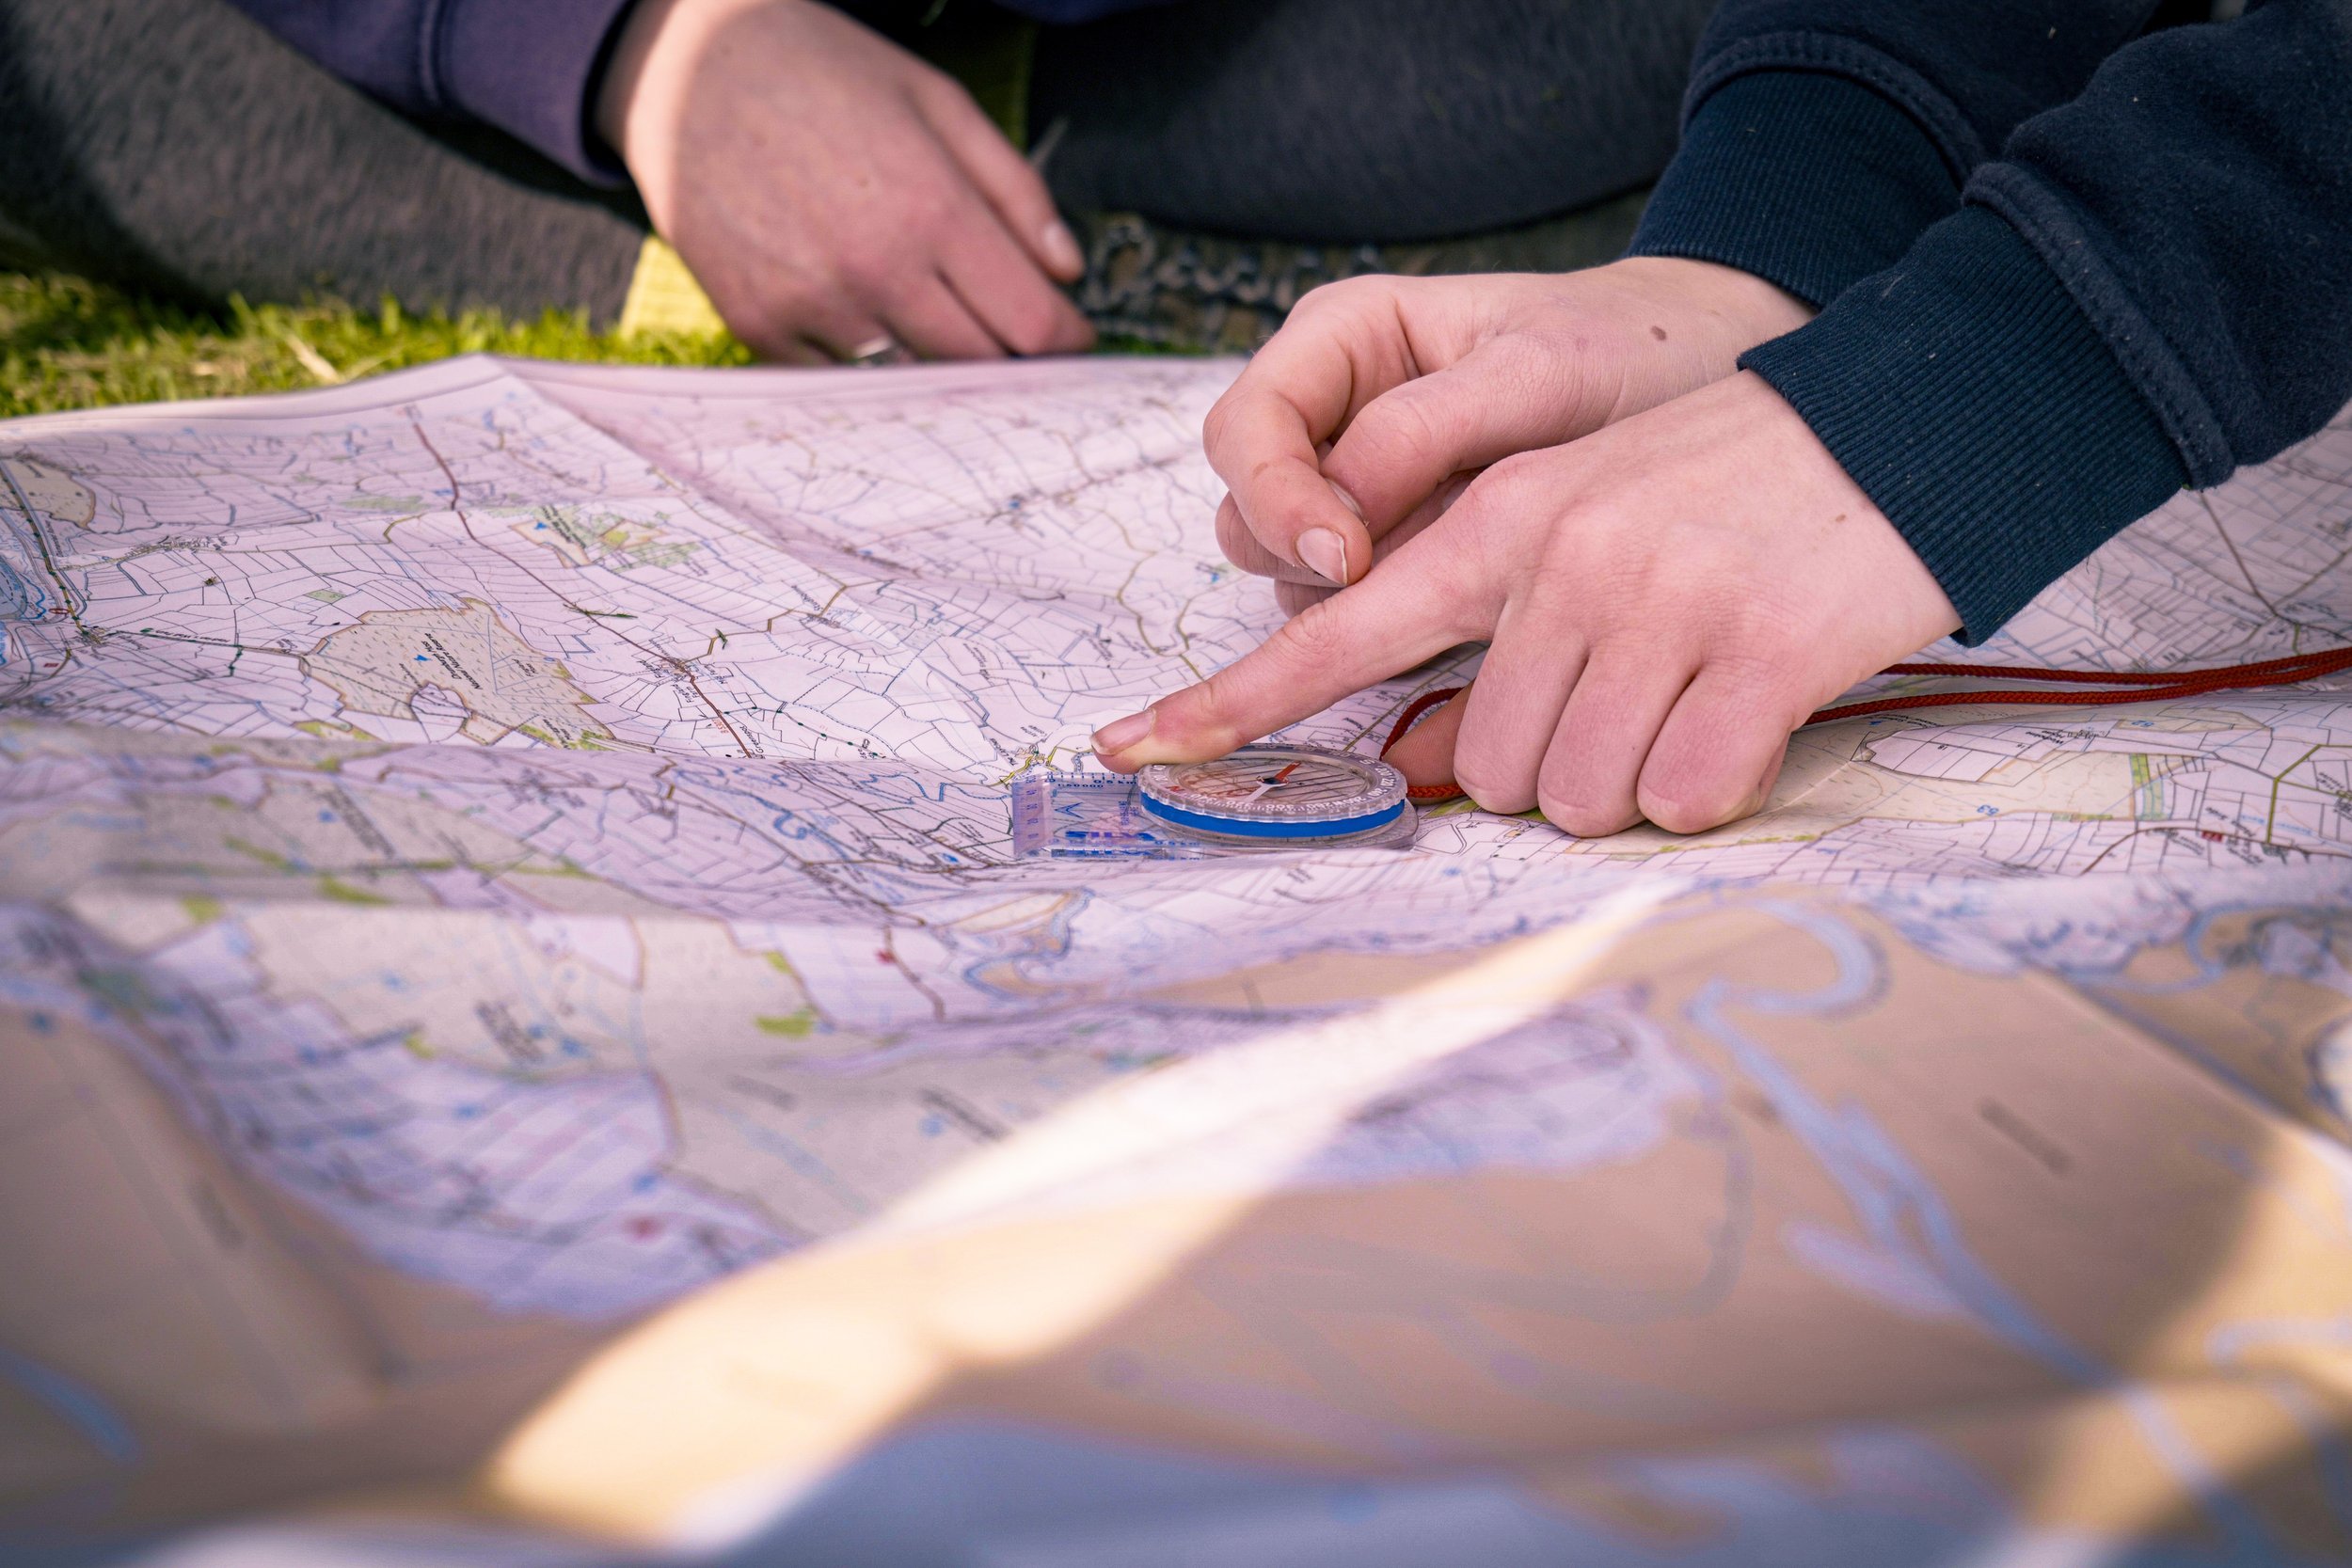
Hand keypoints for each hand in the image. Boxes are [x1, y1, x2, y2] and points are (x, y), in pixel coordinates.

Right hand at [598, 0, 1094, 361]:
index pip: (1033, 325)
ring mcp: (810, 304)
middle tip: (1014, 340)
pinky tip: (868, 320)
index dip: (1067, 341)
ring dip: (939, 367)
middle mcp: (873, 268)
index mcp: (931, 208)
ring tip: (940, 326)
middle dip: (1012, 359)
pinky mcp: (756, 324)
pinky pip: (838, 383)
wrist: (686, 68)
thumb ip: (1016, 191)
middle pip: (981, 368)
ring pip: (913, 385)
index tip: (1071, 337)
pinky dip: (867, 365)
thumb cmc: (826, 74)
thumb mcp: (940, 104)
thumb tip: (1068, 274)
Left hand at [1093, 373, 1961, 835]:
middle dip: (1552, 764)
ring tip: (1698, 689)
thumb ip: (1491, 640)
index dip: (1230, 700)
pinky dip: (1715, 784)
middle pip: (1482, 765)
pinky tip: (1754, 710)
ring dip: (1632, 779)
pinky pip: (1686, 799)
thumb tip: (1410, 766)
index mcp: (1504, 520)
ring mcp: (1661, 602)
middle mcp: (1561, 555)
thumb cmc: (1734, 496)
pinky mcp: (1760, 653)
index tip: (1130, 744)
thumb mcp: (1592, 531)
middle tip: (1638, 691)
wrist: (1914, 422)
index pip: (1337, 629)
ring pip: (1576, 797)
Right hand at [1202, 260, 1812, 614]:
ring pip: (1291, 572)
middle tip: (1391, 582)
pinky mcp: (1400, 555)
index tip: (1348, 557)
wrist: (1705, 382)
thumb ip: (1423, 430)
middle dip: (1307, 556)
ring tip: (1461, 576)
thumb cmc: (1628, 352)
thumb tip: (1336, 522)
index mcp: (1342, 340)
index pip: (1245, 432)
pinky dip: (1398, 620)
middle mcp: (1331, 414)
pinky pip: (1357, 609)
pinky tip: (1479, 601)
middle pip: (1247, 510)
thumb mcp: (1536, 371)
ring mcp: (1359, 491)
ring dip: (1354, 597)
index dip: (1280, 501)